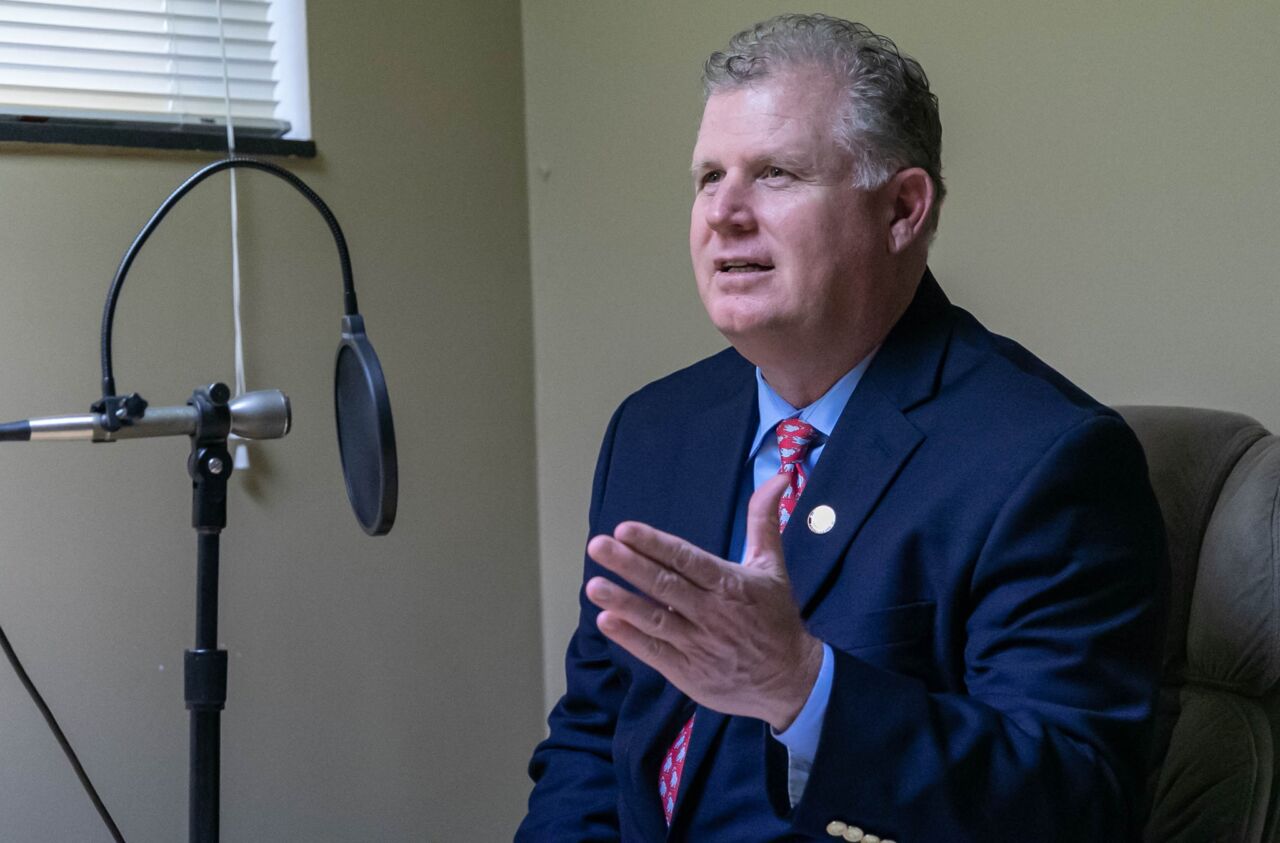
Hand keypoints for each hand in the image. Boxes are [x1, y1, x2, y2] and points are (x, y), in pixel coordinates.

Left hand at [585, 473, 823, 730]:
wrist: (790, 680)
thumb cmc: (775, 617)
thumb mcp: (772, 566)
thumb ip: (764, 520)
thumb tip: (778, 477)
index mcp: (729, 583)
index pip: (686, 559)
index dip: (655, 544)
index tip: (625, 529)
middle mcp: (711, 612)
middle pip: (665, 585)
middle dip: (629, 565)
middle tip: (597, 546)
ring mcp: (698, 644)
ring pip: (656, 619)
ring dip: (623, 602)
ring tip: (594, 586)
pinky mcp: (688, 672)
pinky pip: (655, 652)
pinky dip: (630, 638)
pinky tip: (606, 621)